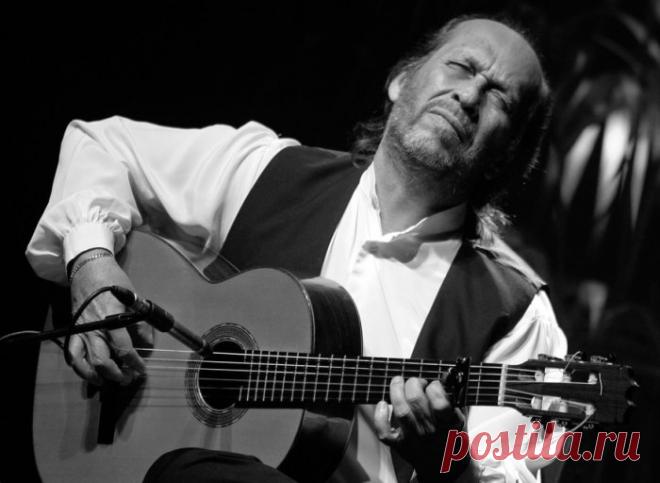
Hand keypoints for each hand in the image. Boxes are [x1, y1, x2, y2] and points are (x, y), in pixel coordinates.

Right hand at [68, 248, 152, 385]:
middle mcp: (94, 329)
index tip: (141, 371)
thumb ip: (141, 325)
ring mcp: (81, 331)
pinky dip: (78, 366)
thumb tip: (147, 345)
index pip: (124, 350)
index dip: (134, 364)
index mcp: (112, 320)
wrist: (89, 269)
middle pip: (102, 361)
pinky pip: (71, 354)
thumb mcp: (135, 300)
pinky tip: (88, 371)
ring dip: (95, 376)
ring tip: (107, 381)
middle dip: (116, 375)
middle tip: (127, 379)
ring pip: (83, 362)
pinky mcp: (73, 330)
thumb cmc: (114, 282)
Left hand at [374, 376, 467, 480]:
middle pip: (415, 400)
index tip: (433, 384)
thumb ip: (452, 399)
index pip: (439, 402)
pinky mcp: (399, 445)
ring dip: (396, 390)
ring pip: (400, 410)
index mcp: (448, 424)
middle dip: (413, 383)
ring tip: (398, 382)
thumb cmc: (451, 439)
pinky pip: (385, 431)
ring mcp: (413, 439)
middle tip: (415, 382)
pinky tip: (383, 405)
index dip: (434, 387)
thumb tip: (444, 376)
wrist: (445, 468)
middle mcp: (430, 432)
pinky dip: (380, 416)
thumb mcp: (459, 419)